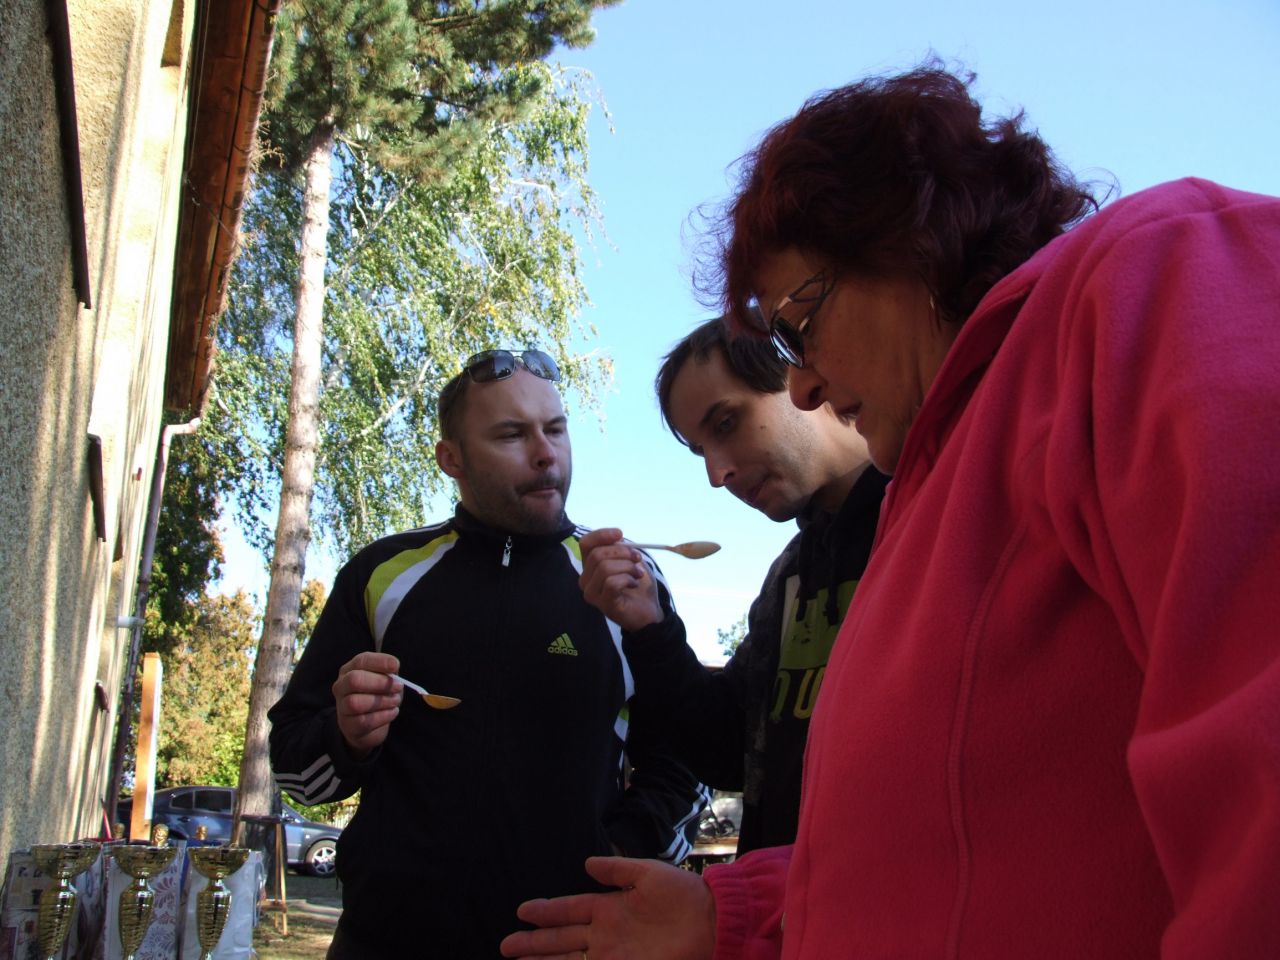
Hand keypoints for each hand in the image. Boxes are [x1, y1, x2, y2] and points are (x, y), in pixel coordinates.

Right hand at [332, 651, 401, 758]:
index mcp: (350, 669)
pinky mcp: (348, 725)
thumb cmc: (378, 695)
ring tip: (395, 701)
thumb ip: (388, 672)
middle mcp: (341, 686)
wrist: (369, 724)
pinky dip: (383, 716)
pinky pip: (364, 721)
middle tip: (398, 686)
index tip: (395, 665)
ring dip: (382, 701)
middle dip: (379, 683)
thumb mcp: (385, 680)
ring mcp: (342, 706)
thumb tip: (393, 666)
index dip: (379, 662)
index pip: (361, 661)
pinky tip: (392, 712)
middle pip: (354, 680)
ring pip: (356, 703)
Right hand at [501, 857, 715, 959]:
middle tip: (506, 947)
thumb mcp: (648, 874)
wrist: (712, 922)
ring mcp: (614, 954)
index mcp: (610, 907)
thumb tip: (587, 863)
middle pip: (562, 940)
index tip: (522, 911)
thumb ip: (617, 869)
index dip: (546, 911)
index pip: (570, 910)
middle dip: (534, 944)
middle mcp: (607, 934)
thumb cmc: (684, 894)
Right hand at [579, 529, 663, 631]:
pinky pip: (612, 583)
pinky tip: (634, 584)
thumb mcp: (630, 560)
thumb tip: (617, 537)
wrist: (649, 610)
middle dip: (622, 552)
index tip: (620, 534)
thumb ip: (620, 548)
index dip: (601, 535)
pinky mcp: (603, 604)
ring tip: (638, 574)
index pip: (585, 543)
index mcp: (590, 566)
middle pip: (597, 554)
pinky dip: (628, 579)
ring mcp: (592, 593)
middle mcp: (586, 579)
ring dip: (628, 567)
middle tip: (637, 558)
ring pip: (604, 568)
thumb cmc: (637, 583)